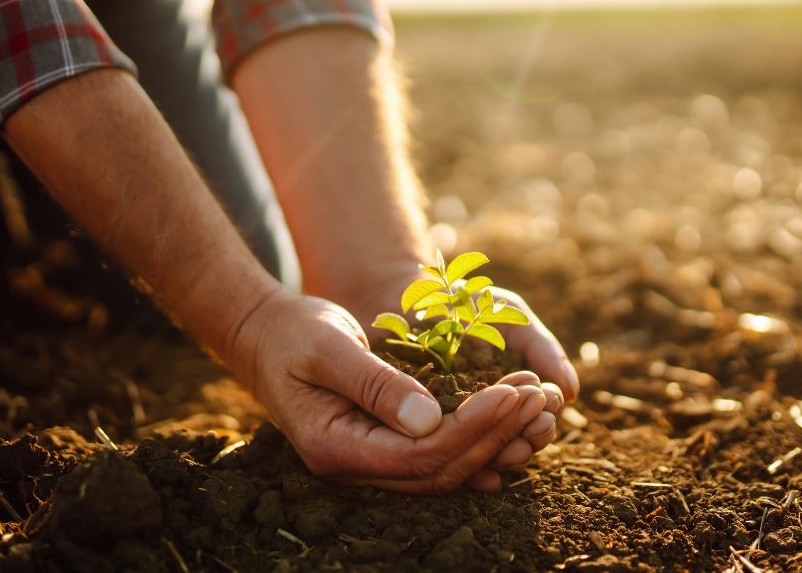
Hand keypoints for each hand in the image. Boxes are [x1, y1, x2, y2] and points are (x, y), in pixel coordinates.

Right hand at [221, 290, 548, 492]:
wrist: (265, 335)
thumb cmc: (292, 332)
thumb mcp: (330, 347)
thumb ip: (375, 384)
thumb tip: (431, 419)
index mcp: (336, 448)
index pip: (420, 456)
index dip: (472, 429)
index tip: (511, 392)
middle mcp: (354, 467)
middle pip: (439, 470)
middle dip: (494, 433)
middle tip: (535, 393)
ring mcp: (369, 461)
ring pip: (443, 468)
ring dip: (492, 437)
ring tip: (533, 399)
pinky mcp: (382, 445)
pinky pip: (436, 456)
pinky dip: (475, 440)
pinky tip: (509, 424)